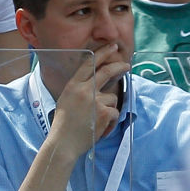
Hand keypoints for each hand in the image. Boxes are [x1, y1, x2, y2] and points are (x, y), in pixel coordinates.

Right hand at [49, 44, 128, 159]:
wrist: (63, 143)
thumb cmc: (64, 125)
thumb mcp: (67, 100)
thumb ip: (80, 89)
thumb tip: (97, 83)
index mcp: (73, 85)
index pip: (90, 63)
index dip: (103, 53)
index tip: (112, 47)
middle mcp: (84, 89)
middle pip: (106, 71)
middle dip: (119, 66)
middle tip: (126, 65)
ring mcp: (95, 100)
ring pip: (113, 97)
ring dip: (109, 108)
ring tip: (97, 120)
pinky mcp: (104, 112)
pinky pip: (115, 112)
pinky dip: (111, 121)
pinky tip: (100, 128)